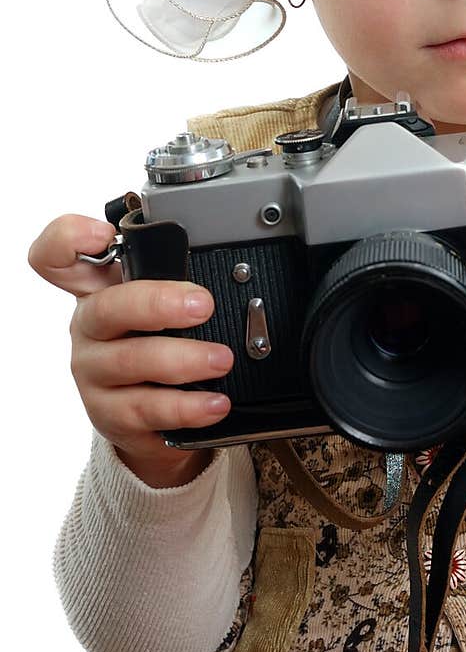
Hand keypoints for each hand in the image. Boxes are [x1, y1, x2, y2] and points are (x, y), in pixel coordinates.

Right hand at [28, 214, 233, 486]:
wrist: (148, 416)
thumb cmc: (153, 343)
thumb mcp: (156, 304)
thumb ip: (173, 276)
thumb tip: (220, 264)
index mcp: (96, 290)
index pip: (57, 256)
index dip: (69, 239)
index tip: (104, 234)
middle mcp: (88, 329)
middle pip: (105, 308)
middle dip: (157, 304)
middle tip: (202, 305)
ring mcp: (95, 373)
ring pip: (130, 362)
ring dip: (182, 360)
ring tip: (221, 360)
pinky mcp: (110, 415)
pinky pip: (146, 410)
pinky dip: (186, 407)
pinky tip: (214, 403)